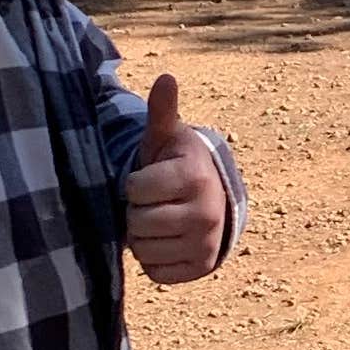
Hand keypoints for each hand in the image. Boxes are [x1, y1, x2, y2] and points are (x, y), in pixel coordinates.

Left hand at [123, 71, 230, 285]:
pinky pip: (155, 273)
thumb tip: (166, 77)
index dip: (134, 184)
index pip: (134, 189)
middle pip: (137, 223)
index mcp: (194, 177)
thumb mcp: (168, 139)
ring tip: (158, 220)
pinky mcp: (201, 268)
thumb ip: (162, 112)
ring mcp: (205, 243)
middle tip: (153, 203)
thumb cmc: (179, 165)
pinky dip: (154, 260)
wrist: (215, 201)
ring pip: (143, 250)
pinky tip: (165, 241)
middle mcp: (205, 212)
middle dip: (137, 213)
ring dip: (143, 237)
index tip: (150, 178)